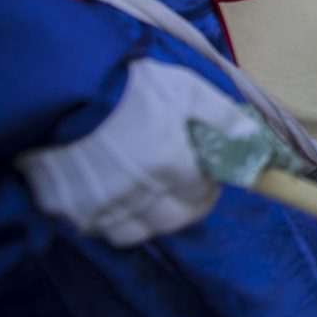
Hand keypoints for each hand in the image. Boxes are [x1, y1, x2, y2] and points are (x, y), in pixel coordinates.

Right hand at [15, 59, 266, 246]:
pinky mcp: (64, 208)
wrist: (59, 83)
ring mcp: (97, 205)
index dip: (209, 184)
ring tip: (149, 195)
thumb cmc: (129, 84)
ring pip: (135, 233)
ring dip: (148, 219)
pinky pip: (95, 227)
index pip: (202, 194)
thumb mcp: (186, 89)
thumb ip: (224, 118)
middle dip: (187, 206)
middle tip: (184, 187)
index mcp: (169, 165)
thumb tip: (256, 140)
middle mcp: (136, 194)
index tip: (207, 173)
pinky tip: (112, 195)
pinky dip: (109, 218)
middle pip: (173, 221)